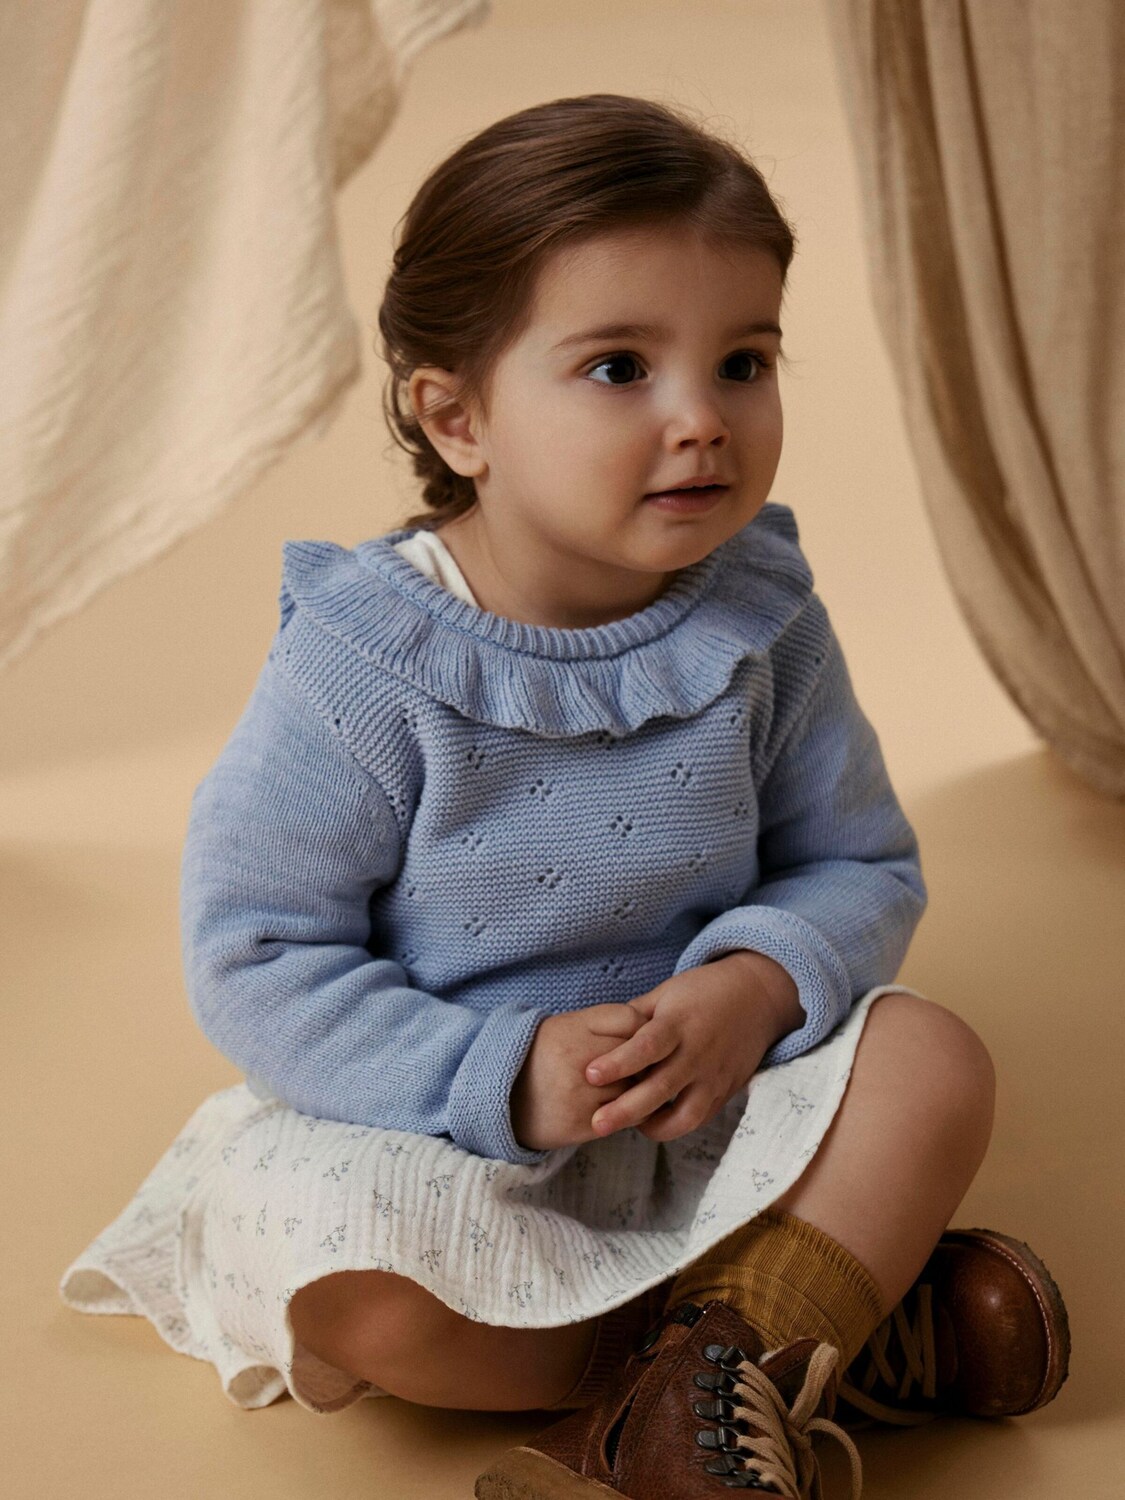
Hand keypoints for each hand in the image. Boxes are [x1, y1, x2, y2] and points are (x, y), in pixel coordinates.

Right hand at [510, 1003, 648, 1151]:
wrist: (502, 1097)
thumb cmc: (544, 1055)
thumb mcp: (567, 1026)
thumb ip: (605, 1023)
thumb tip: (651, 1029)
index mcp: (573, 1027)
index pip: (631, 1020)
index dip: (644, 1029)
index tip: (643, 1038)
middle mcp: (577, 1057)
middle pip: (638, 1057)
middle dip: (646, 1062)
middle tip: (643, 1066)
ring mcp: (580, 1093)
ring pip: (636, 1088)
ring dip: (640, 1090)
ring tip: (628, 1088)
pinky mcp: (581, 1123)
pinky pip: (626, 1117)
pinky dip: (631, 1113)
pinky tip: (620, 1107)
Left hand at [583, 952, 802, 1143]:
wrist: (757, 997)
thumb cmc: (702, 991)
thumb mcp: (666, 993)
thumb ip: (634, 1017)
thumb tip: (599, 1037)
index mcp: (678, 1023)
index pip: (646, 1046)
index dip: (618, 1063)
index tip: (590, 1074)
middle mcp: (698, 1052)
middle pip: (661, 1087)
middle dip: (627, 1109)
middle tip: (597, 1123)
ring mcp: (714, 1075)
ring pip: (685, 1114)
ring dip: (653, 1127)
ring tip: (626, 1128)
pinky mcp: (725, 1091)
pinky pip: (699, 1118)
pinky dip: (675, 1126)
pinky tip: (651, 1124)